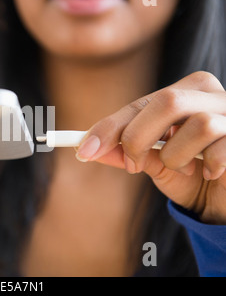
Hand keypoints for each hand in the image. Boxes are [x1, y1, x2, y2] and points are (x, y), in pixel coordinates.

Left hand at [75, 71, 225, 223]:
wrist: (223, 202)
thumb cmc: (190, 177)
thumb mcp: (153, 164)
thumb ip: (125, 153)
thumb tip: (88, 149)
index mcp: (184, 93)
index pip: (140, 104)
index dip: (110, 127)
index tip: (83, 149)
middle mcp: (210, 95)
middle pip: (166, 101)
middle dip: (138, 138)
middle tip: (132, 166)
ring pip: (196, 124)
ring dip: (177, 157)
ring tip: (183, 169)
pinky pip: (221, 145)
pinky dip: (206, 165)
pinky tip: (209, 174)